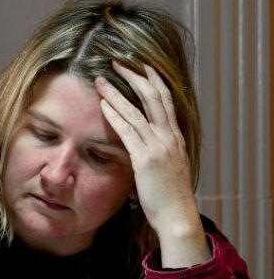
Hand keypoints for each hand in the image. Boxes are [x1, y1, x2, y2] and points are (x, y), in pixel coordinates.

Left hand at [95, 62, 209, 267]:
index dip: (153, 80)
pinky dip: (115, 116)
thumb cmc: (168, 197)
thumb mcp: (166, 168)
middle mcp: (169, 137)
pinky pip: (128, 133)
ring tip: (101, 80)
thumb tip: (142, 146)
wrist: (177, 216)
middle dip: (135, 76)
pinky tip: (103, 105)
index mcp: (175, 137)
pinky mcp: (145, 160)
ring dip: (117, 93)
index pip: (165, 100)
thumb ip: (156, 152)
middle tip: (117, 62)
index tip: (140, 66)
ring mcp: (158, 147)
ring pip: (137, 111)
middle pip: (153, 97)